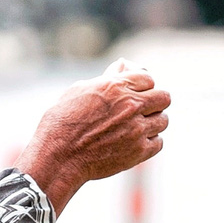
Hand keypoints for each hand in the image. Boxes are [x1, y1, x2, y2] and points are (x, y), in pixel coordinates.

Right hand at [17, 59, 170, 211]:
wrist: (59, 156)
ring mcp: (137, 129)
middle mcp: (131, 105)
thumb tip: (122, 66)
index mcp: (116, 86)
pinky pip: (158, 143)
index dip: (143, 85)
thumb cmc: (63, 121)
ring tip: (140, 126)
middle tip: (147, 108)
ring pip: (163, 120)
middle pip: (164, 97)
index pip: (148, 79)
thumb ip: (107, 78)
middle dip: (156, 101)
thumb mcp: (80, 90)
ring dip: (154, 122)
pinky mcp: (139, 151)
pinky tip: (138, 142)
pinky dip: (151, 142)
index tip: (138, 92)